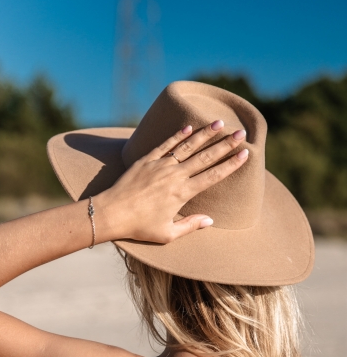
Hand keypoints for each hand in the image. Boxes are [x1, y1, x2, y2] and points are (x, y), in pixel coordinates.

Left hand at [95, 120, 247, 243]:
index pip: (213, 175)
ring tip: (220, 123)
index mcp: (183, 193)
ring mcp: (160, 165)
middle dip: (226, 144)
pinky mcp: (146, 160)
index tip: (245, 154)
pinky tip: (189, 127)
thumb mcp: (167, 234)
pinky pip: (165, 144)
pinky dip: (177, 135)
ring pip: (187, 146)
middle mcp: (175, 175)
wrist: (111, 213)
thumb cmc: (139, 227)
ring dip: (205, 134)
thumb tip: (210, 220)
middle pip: (206, 157)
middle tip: (241, 133)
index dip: (231, 164)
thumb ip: (190, 225)